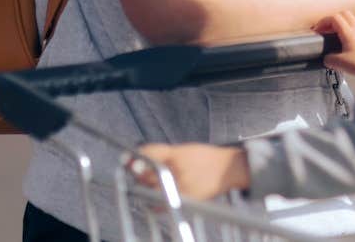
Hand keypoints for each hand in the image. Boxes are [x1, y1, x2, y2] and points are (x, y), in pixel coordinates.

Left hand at [129, 143, 249, 200]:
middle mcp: (178, 169)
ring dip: (146, 187)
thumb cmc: (206, 158)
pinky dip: (155, 203)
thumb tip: (142, 157)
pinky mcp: (186, 198)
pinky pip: (163, 204)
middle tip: (135, 171)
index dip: (136, 156)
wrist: (227, 168)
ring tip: (146, 184)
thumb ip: (164, 154)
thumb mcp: (185, 150)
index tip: (127, 158)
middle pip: (148, 173)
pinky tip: (154, 201)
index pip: (150, 153)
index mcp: (178, 154)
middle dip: (139, 173)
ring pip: (153, 189)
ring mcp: (182, 184)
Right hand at [316, 11, 354, 78]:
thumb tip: (326, 58)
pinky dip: (353, 26)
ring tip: (337, 31)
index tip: (318, 29)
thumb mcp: (339, 64)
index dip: (324, 22)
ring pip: (353, 18)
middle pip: (344, 13)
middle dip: (333, 19)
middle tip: (326, 28)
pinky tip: (351, 35)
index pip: (334, 18)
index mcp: (349, 32)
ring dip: (343, 21)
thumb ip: (329, 59)